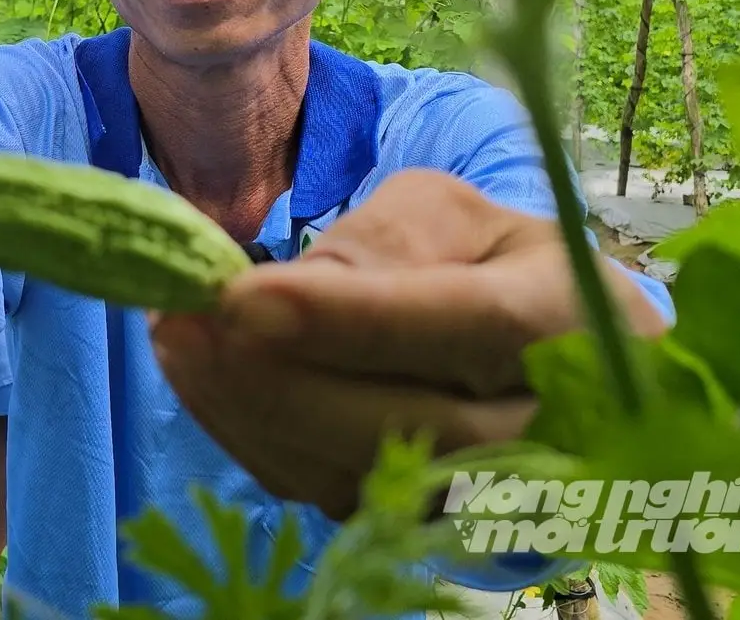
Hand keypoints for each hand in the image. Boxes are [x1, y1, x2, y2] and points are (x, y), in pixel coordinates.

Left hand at [149, 169, 669, 520]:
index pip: (463, 326)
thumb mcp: (458, 216)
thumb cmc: (494, 266)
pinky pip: (322, 492)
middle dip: (272, 376)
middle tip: (184, 320)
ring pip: (351, 472)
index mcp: (566, 318)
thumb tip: (296, 290)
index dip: (348, 319)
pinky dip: (249, 436)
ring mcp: (481, 493)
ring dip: (242, 409)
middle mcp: (542, 425)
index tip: (244, 299)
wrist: (555, 363)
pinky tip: (199, 378)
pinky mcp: (416, 522)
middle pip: (399, 422)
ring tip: (174, 337)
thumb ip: (387, 239)